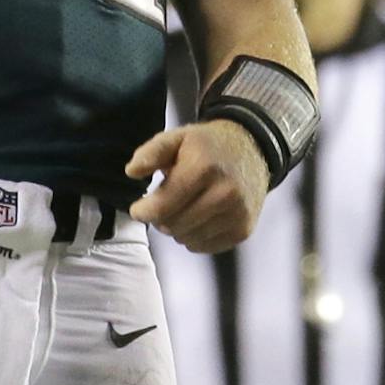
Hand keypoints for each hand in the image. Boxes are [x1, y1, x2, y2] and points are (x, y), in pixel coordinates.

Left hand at [126, 119, 268, 253]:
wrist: (252, 150)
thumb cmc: (207, 146)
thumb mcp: (177, 138)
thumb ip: (151, 152)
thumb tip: (131, 171)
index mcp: (204, 167)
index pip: (163, 206)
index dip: (144, 211)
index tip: (138, 208)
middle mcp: (225, 193)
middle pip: (173, 226)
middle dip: (160, 218)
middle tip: (162, 205)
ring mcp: (237, 214)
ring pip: (187, 239)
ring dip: (177, 228)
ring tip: (182, 207)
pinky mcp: (243, 229)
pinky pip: (204, 247)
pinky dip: (194, 236)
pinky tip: (197, 217)